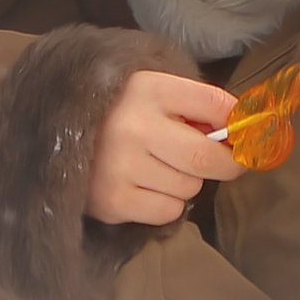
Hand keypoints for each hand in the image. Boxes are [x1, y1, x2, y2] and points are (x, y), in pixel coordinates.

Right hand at [86, 69, 248, 225]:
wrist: (54, 136)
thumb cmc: (116, 114)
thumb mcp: (151, 94)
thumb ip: (194, 107)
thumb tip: (240, 134)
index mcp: (146, 88)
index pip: (215, 103)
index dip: (238, 122)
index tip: (245, 134)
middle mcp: (133, 126)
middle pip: (206, 156)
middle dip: (227, 164)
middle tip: (230, 163)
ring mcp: (121, 166)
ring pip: (190, 186)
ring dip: (185, 182)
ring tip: (158, 168)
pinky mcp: (113, 201)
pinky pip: (169, 211)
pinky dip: (166, 204)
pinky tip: (143, 187)